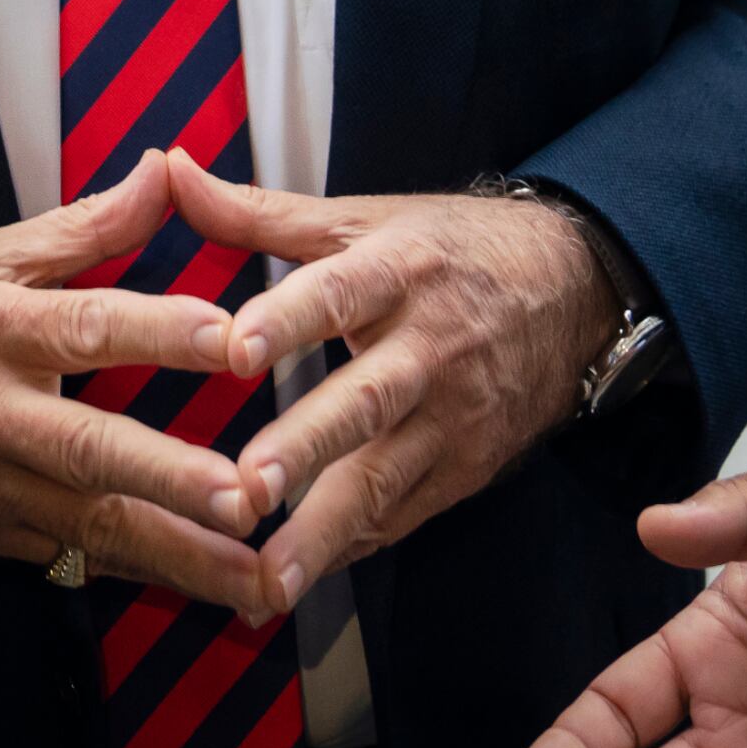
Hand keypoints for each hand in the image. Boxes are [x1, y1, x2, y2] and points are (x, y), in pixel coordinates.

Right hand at [0, 150, 273, 614]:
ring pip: (92, 527)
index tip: (233, 342)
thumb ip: (89, 224)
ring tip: (254, 578)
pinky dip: (141, 576)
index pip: (87, 327)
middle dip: (170, 479)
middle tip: (245, 496)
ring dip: (179, 556)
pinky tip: (205, 590)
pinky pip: (76, 560)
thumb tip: (165, 170)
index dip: (161, 334)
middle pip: (88, 449)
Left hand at [170, 155, 618, 601]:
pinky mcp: (467, 468)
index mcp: (399, 271)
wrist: (575, 289)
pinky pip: (404, 514)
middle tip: (244, 490)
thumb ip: (258, 210)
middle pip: (363, 403)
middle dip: (303, 451)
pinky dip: (353, 546)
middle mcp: (429, 347)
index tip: (233, 350)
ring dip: (323, 532)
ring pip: (384, 478)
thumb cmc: (448, 250)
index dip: (287, 320)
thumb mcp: (361, 219)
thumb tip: (171, 168)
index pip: (338, 293)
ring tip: (266, 579)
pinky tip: (299, 579)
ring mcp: (453, 416)